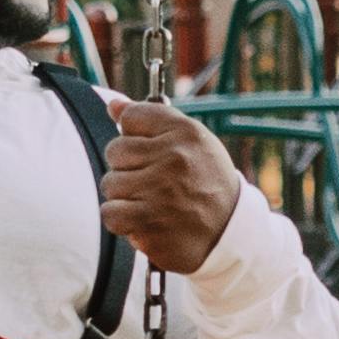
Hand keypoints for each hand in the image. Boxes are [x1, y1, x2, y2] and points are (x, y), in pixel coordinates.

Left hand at [97, 98, 251, 269]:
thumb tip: (113, 106)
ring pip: (110, 183)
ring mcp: (161, 193)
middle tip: (152, 180)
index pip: (132, 117)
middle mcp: (175, 159)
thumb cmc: (204, 182)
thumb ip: (152, 120)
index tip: (150, 150)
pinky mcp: (149, 224)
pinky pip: (111, 212)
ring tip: (149, 201)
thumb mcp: (191, 142)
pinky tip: (142, 218)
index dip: (134, 135)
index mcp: (186, 133)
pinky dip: (121, 219)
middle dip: (127, 166)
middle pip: (115, 150)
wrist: (228, 232)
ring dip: (124, 195)